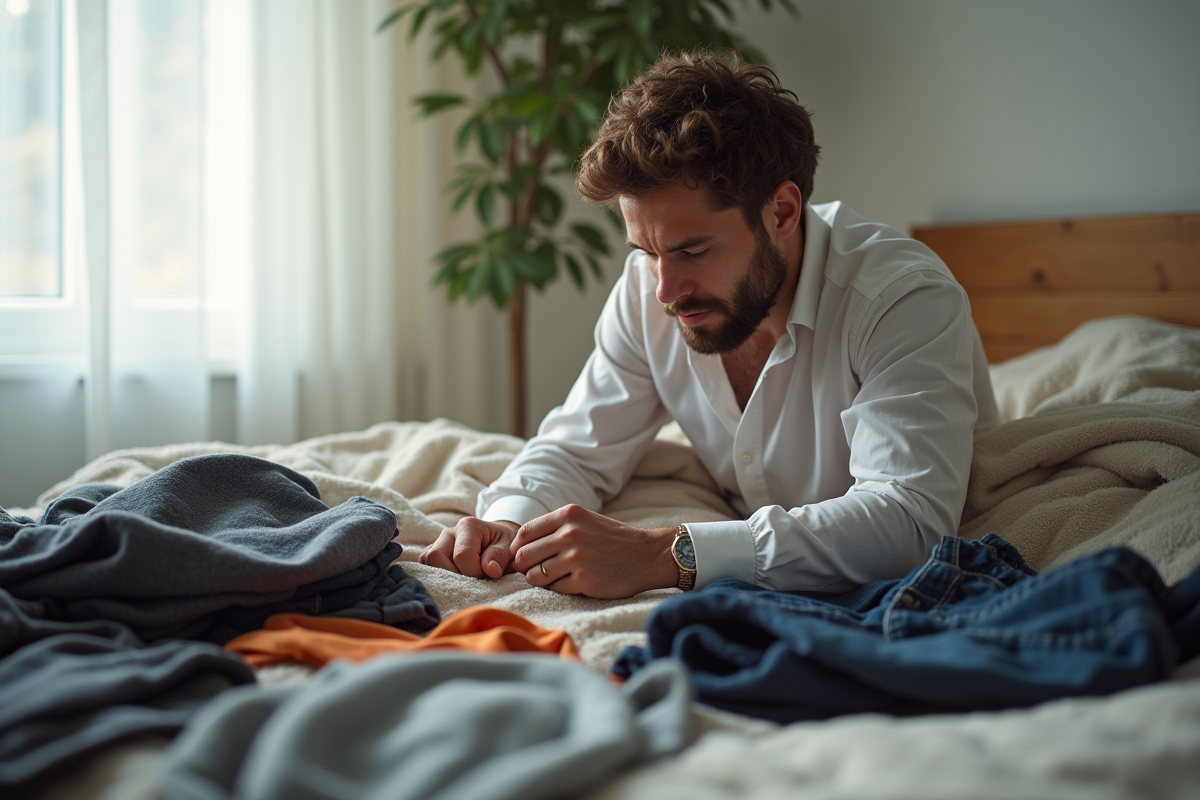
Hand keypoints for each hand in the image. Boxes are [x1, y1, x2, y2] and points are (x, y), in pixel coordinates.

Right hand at [418, 517, 519, 578]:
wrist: (499, 540)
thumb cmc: (505, 544)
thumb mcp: (509, 547)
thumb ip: (500, 556)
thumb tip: (490, 570)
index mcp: (468, 526)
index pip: (462, 555)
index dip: (474, 572)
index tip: (487, 575)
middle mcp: (449, 532)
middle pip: (435, 557)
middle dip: (455, 574)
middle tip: (473, 578)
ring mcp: (437, 543)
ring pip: (427, 562)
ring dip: (444, 576)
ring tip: (465, 578)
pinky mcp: (432, 554)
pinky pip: (426, 567)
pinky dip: (438, 576)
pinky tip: (455, 579)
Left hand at [511, 504, 678, 598]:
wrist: (647, 555)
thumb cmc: (612, 539)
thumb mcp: (584, 520)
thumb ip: (555, 528)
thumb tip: (519, 546)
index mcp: (568, 515)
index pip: (525, 533)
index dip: (519, 548)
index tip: (523, 556)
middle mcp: (570, 534)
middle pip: (524, 555)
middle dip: (525, 566)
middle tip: (535, 571)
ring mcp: (576, 558)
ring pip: (536, 575)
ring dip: (541, 580)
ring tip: (555, 577)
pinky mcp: (584, 580)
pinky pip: (555, 589)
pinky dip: (559, 588)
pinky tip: (573, 582)